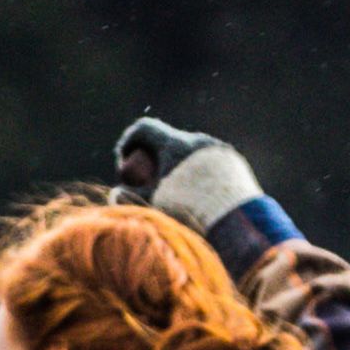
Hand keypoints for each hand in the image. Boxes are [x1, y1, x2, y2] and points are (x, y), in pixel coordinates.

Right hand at [111, 118, 262, 228]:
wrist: (235, 222)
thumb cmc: (190, 214)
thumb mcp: (154, 206)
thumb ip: (129, 198)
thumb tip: (115, 193)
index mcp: (175, 144)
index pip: (144, 128)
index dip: (128, 141)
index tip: (125, 162)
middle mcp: (197, 140)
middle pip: (168, 140)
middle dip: (154, 156)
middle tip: (149, 180)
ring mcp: (217, 149)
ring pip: (190, 152)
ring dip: (178, 164)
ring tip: (176, 190)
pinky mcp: (233, 161)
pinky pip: (210, 162)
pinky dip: (200, 173)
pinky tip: (199, 194)